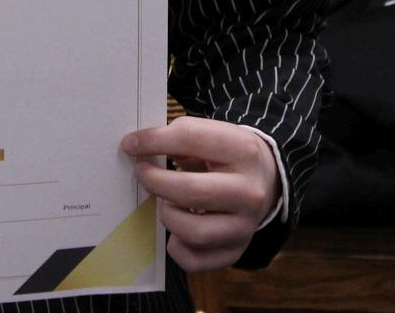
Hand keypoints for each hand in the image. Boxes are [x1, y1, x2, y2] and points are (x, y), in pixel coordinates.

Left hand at [121, 117, 278, 272]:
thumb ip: (180, 138)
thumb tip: (138, 147)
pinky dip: (176, 246)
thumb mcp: (213, 136)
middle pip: (191, 192)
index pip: (191, 140)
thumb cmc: (227, 156)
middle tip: (142, 173)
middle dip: (156, 181)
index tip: (130, 144)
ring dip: (169, 215)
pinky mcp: (234, 252)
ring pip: (192, 231)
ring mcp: (244, 227)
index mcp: (243, 151)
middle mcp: (249, 192)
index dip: (154, 141)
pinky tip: (177, 228)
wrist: (265, 181)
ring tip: (168, 202)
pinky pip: (193, 260)